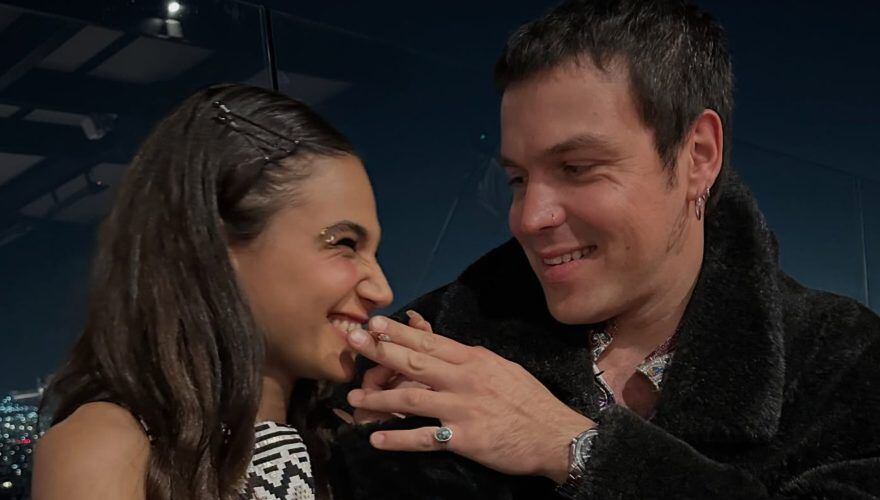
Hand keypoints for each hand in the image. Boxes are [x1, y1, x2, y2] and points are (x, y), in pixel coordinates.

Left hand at [346, 316, 594, 481]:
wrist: (555, 434)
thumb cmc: (529, 400)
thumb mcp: (502, 368)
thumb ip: (471, 359)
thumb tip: (446, 347)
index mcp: (473, 359)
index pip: (429, 341)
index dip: (398, 332)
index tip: (374, 322)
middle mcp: (464, 379)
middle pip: (414, 362)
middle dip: (379, 350)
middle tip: (352, 340)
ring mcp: (462, 408)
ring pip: (411, 398)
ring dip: (378, 398)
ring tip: (353, 399)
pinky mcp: (464, 438)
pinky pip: (424, 437)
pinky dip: (397, 439)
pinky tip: (375, 439)